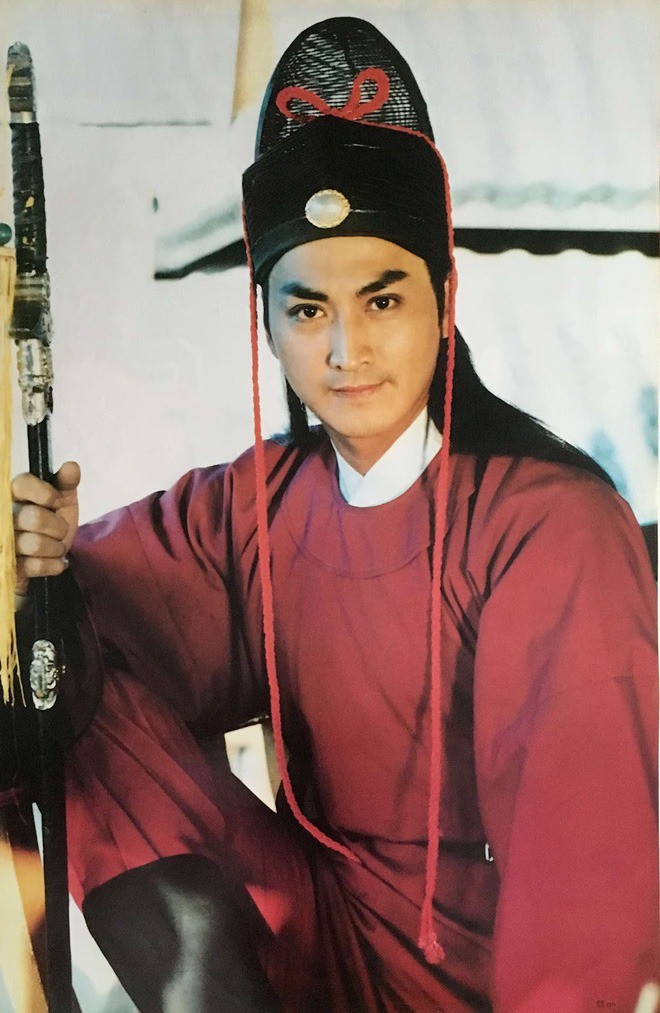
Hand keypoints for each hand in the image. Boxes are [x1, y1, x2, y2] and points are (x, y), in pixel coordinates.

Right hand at [12, 461, 80, 601]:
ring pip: (35, 544)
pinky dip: (54, 565)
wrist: (50, 558)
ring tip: (55, 547)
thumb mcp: (63, 502)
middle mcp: (4, 515)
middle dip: (58, 528)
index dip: (46, 494)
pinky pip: (35, 567)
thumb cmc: (53, 525)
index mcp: (15, 495)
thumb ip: (66, 484)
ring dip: (56, 548)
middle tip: (60, 531)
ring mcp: (4, 541)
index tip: (57, 502)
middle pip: (34, 517)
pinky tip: (54, 562)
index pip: (22, 483)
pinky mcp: (9, 566)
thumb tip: (71, 466)